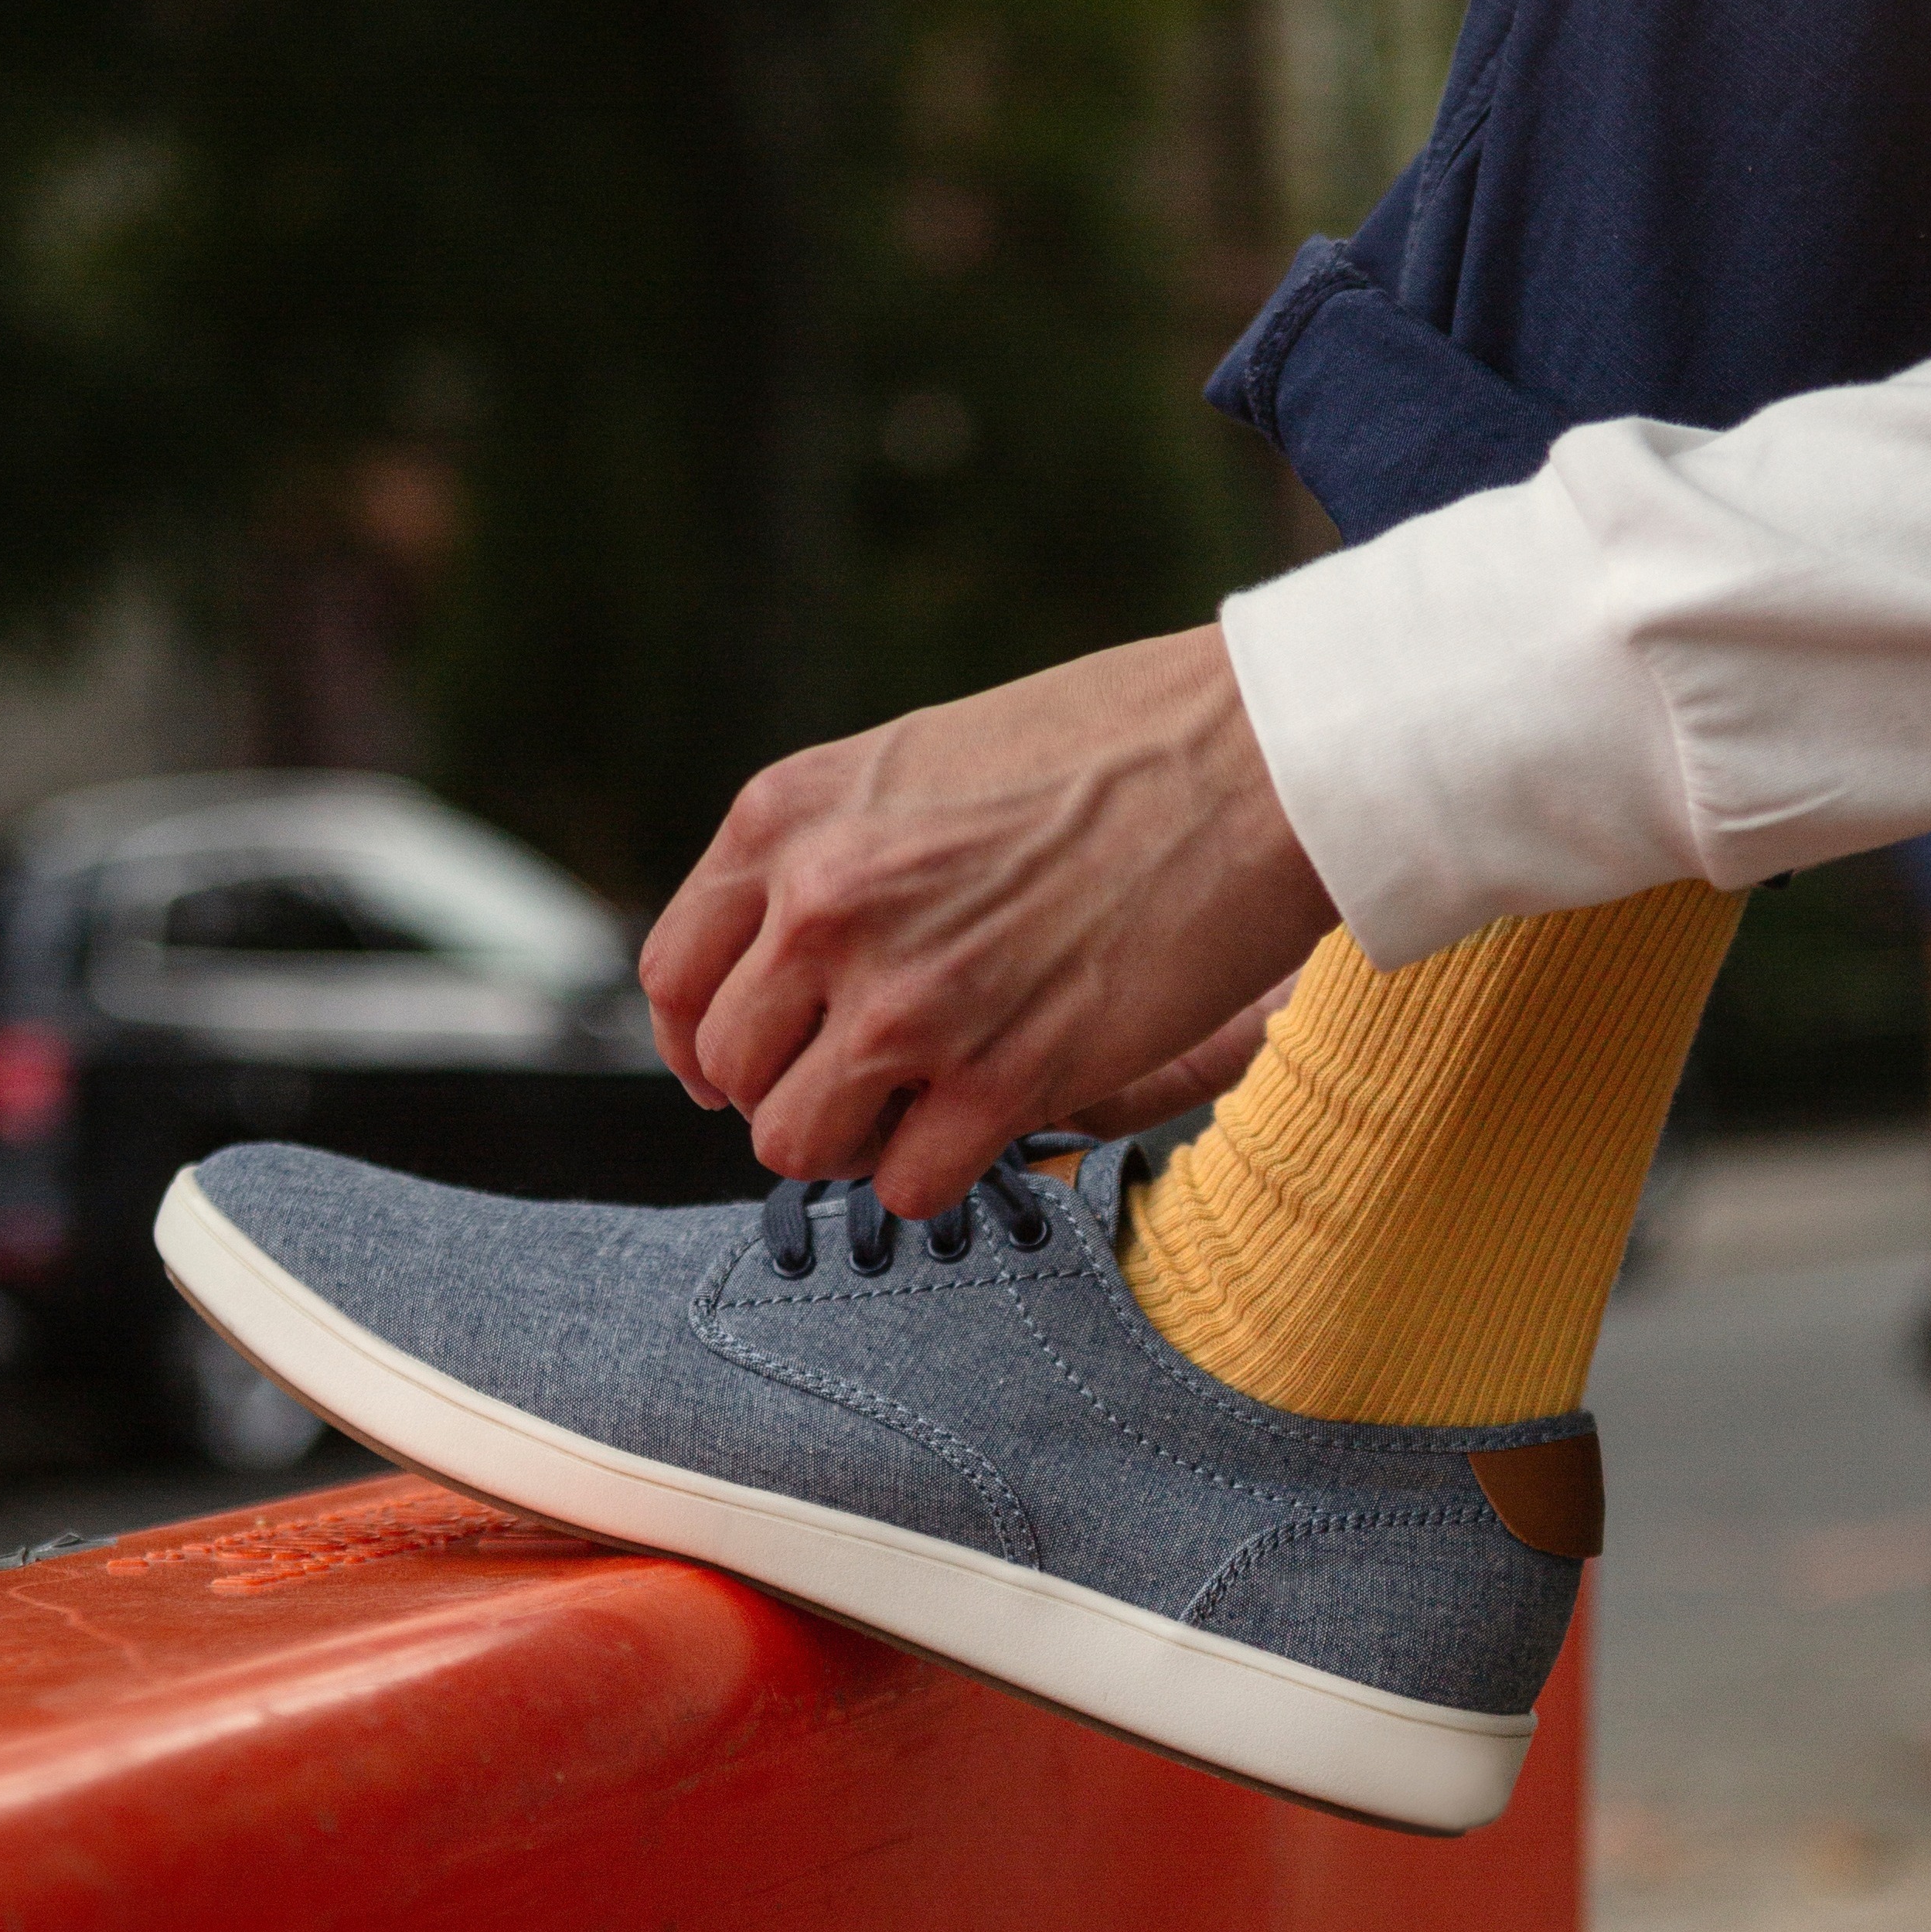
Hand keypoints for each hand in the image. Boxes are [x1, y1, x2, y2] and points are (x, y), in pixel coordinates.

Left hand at [639, 626, 1336, 1214]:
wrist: (1256, 759)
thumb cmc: (1111, 744)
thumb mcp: (919, 763)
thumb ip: (832, 855)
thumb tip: (783, 967)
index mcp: (788, 817)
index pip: (674, 976)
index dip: (702, 1041)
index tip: (742, 1066)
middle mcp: (823, 907)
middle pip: (733, 1071)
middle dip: (792, 1088)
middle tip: (865, 1081)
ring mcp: (908, 999)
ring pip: (797, 1143)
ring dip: (856, 1141)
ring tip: (922, 1106)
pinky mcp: (1001, 1077)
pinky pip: (906, 1187)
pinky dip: (936, 1176)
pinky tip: (986, 1126)